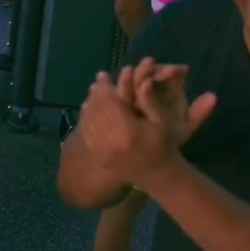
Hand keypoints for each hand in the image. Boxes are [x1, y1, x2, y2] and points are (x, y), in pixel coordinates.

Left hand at [78, 61, 216, 186]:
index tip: (103, 74)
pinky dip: (86, 119)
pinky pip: (87, 134)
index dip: (105, 87)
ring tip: (93, 93)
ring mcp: (102, 152)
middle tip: (97, 81)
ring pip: (89, 121)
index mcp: (128, 131)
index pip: (110, 103)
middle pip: (97, 110)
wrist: (157, 175)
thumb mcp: (160, 121)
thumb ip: (149, 100)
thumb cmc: (163, 145)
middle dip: (96, 93)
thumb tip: (142, 79)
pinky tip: (89, 110)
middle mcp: (111, 142)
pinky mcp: (98, 158)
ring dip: (90, 104)